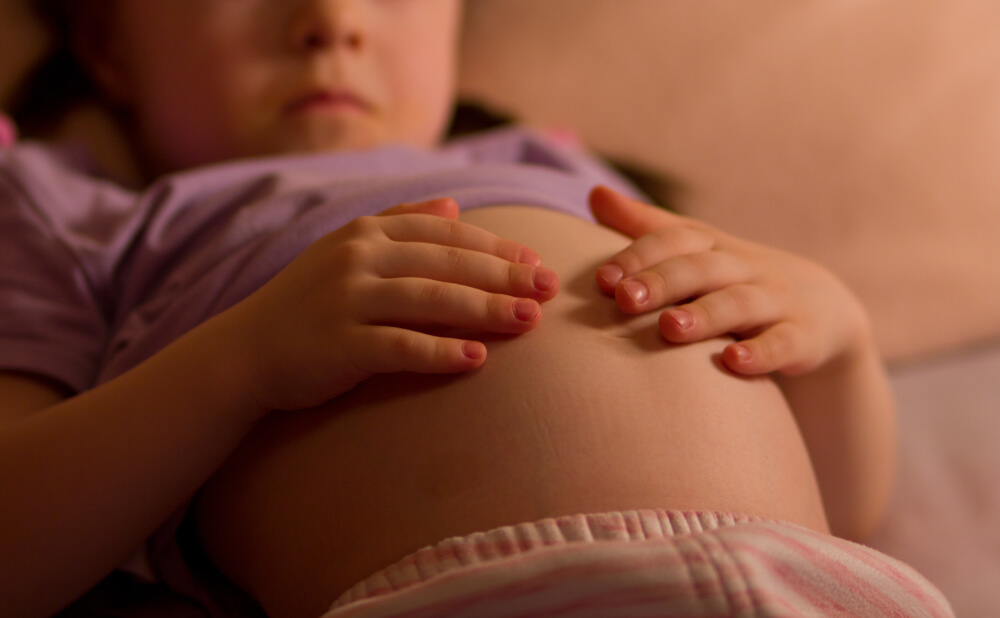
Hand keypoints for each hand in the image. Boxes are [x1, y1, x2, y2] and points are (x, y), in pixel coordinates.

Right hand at [227, 198, 558, 411]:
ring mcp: (347, 300)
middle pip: (447, 263)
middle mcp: (358, 258)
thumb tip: (455, 204)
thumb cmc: (307, 302)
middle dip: (504, 274)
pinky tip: (477, 360)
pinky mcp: (339, 345)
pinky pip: (400, 347)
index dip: (495, 245)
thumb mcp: (347, 250)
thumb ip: (399, 223)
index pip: (444, 233)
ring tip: (529, 321)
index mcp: (365, 233)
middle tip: (548, 288)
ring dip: (486, 309)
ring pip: (432, 300)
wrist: (245, 351)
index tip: (536, 260)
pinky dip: (441, 352)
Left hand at [590, 186, 869, 375]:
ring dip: (705, 315)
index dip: (639, 256)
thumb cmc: (735, 279)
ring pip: (739, 303)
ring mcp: (775, 300)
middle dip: (663, 282)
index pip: (675, 240)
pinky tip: (734, 362)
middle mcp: (744, 267)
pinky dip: (761, 352)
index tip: (603, 279)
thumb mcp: (697, 250)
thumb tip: (594, 195)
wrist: (823, 310)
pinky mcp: (802, 336)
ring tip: (670, 328)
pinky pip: (783, 343)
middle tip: (625, 299)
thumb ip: (646, 228)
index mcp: (712, 247)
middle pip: (701, 269)